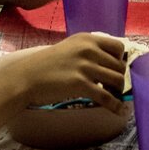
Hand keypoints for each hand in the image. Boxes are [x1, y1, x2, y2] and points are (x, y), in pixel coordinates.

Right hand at [0, 32, 128, 111]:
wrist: (27, 78)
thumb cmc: (46, 65)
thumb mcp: (70, 48)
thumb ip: (89, 51)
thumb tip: (110, 63)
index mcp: (87, 39)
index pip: (118, 46)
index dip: (121, 60)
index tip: (117, 70)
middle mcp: (88, 49)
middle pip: (120, 65)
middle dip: (121, 78)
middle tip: (116, 88)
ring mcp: (85, 66)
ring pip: (117, 80)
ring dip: (119, 91)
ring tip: (116, 97)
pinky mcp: (81, 84)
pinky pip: (107, 96)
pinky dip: (115, 105)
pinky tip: (119, 110)